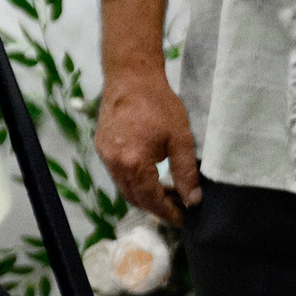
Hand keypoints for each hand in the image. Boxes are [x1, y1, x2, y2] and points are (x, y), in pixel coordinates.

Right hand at [94, 66, 200, 224]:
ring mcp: (105, 154)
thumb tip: (193, 200)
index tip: (183, 218)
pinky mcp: (102, 146)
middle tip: (178, 206)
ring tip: (167, 192)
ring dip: (144, 194)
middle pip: (134, 197)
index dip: (167, 212)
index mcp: (134, 163)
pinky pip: (117, 173)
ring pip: (124, 186)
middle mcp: (114, 163)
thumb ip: (186, 173)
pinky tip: (150, 174)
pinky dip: (133, 181)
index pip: (150, 199)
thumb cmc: (159, 104)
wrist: (131, 77)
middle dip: (155, 206)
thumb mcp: (181, 139)